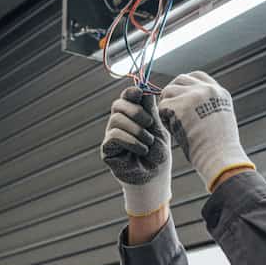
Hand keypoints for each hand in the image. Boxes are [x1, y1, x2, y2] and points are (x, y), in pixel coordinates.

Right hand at [101, 87, 171, 215]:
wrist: (156, 176)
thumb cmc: (158, 152)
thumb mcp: (158, 128)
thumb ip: (151, 110)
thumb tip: (145, 88)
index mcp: (133, 115)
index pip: (126, 96)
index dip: (131, 92)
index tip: (139, 93)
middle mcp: (120, 122)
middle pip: (118, 105)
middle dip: (135, 111)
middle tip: (149, 124)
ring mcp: (112, 135)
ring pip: (116, 119)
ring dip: (136, 130)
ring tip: (148, 142)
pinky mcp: (107, 149)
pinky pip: (114, 135)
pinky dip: (131, 141)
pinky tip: (141, 150)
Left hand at [158, 71, 253, 191]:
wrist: (219, 156)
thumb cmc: (219, 148)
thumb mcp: (220, 119)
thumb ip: (207, 106)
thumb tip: (189, 105)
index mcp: (219, 92)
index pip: (197, 76)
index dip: (185, 84)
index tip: (179, 96)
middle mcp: (207, 90)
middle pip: (180, 79)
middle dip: (172, 93)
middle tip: (170, 109)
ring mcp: (194, 96)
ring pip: (168, 91)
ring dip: (166, 106)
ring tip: (173, 122)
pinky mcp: (181, 106)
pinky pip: (162, 106)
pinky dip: (164, 118)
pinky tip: (173, 129)